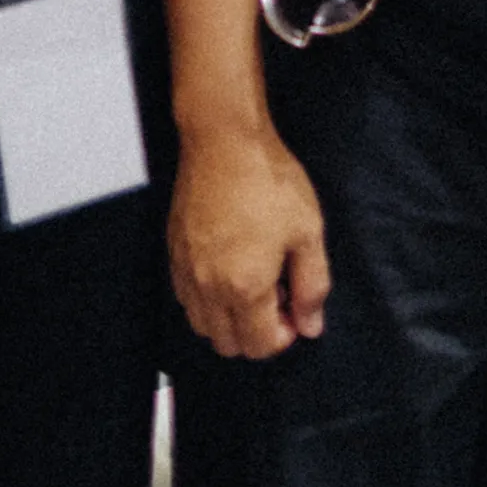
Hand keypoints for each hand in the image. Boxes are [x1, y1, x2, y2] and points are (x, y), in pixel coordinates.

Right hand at [169, 125, 329, 356]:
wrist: (224, 141)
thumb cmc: (269, 181)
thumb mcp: (308, 231)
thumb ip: (311, 285)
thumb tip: (311, 324)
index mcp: (244, 288)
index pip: (258, 345)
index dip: (283, 336)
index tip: (295, 309)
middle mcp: (208, 288)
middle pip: (227, 343)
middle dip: (256, 333)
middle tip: (277, 296)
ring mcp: (186, 272)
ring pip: (202, 325)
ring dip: (229, 320)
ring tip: (253, 282)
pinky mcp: (174, 253)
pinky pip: (186, 298)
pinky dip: (207, 300)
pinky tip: (227, 270)